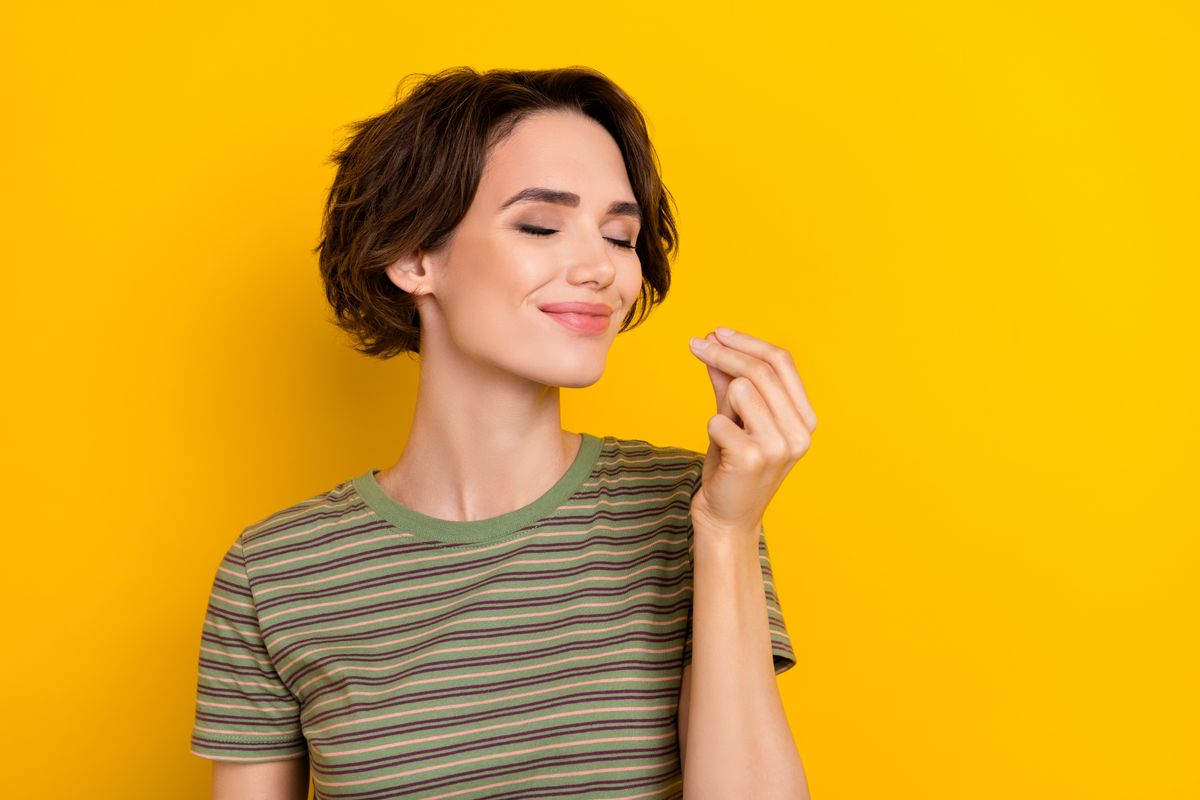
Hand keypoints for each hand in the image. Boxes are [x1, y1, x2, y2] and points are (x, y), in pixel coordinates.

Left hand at [687, 326, 817, 544]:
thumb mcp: (736, 417)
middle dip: (722, 352)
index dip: (746, 342)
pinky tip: (720, 451)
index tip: (715, 332)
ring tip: (724, 431)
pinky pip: (718, 419)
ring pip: (741, 389)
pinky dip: (712, 429)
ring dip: (722, 403)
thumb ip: (730, 381)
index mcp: (805, 418)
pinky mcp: (751, 458)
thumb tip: (713, 340)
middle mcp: (799, 432)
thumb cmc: (732, 467)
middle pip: (760, 370)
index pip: (781, 361)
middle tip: (694, 345)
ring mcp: (778, 446)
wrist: (726, 518)